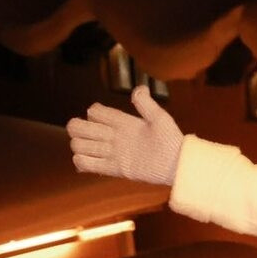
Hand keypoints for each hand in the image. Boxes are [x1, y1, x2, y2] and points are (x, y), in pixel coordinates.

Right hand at [67, 87, 183, 184]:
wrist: (177, 164)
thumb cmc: (171, 140)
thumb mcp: (160, 119)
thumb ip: (147, 104)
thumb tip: (139, 89)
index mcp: (122, 122)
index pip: (94, 112)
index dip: (94, 114)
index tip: (108, 120)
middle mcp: (113, 136)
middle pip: (78, 128)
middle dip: (79, 129)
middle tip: (95, 136)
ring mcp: (111, 153)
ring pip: (78, 145)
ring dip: (80, 145)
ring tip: (96, 149)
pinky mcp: (113, 168)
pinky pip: (86, 164)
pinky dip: (81, 162)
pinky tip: (90, 160)